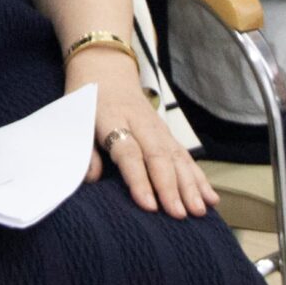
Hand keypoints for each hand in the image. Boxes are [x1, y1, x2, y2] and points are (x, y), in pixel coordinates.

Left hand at [74, 50, 212, 217]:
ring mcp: (157, 127)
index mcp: (112, 119)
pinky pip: (185, 156)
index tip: (149, 205)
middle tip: (179, 214)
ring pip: (177, 156)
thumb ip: (84, 150)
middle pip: (158, 156)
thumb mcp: (75, 119)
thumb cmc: (87, 100)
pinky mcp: (167, 133)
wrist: (104, 69)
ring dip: (190, 185)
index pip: (128, 152)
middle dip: (170, 187)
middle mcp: (139, 123)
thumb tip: (91, 179)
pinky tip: (209, 197)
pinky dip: (198, 177)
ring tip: (198, 211)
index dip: (139, 179)